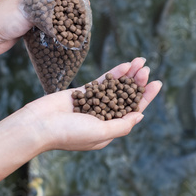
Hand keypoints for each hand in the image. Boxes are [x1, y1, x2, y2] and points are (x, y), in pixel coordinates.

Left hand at [0, 0, 106, 57]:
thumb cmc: (0, 20)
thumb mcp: (27, 10)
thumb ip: (48, 7)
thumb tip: (70, 7)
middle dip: (79, 1)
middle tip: (91, 10)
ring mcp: (33, 12)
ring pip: (59, 12)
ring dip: (71, 17)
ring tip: (85, 23)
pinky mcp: (31, 26)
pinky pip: (52, 25)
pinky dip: (61, 28)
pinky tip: (69, 34)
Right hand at [22, 57, 161, 151]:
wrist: (38, 125)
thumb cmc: (69, 134)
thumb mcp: (101, 133)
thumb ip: (122, 125)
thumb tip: (140, 115)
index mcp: (108, 130)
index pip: (133, 111)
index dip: (146, 97)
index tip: (157, 83)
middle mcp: (102, 116)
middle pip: (126, 97)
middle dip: (138, 83)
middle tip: (147, 70)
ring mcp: (93, 103)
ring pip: (115, 87)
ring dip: (128, 75)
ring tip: (140, 62)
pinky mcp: (82, 92)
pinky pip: (102, 82)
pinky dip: (114, 73)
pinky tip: (125, 65)